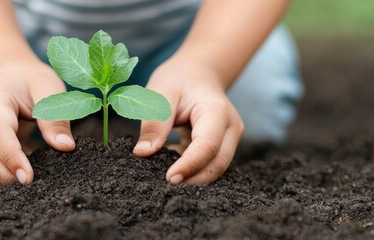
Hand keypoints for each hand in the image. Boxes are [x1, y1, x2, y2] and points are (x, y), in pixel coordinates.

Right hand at [0, 62, 75, 184]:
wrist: (11, 76)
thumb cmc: (32, 83)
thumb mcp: (50, 91)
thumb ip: (56, 119)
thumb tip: (65, 147)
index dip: (12, 158)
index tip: (28, 178)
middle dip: (6, 174)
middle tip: (31, 182)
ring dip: (2, 178)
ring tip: (27, 174)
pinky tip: (17, 170)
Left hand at [133, 58, 243, 183]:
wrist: (196, 74)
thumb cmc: (177, 81)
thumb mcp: (160, 93)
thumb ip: (154, 123)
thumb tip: (142, 153)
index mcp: (216, 110)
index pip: (207, 145)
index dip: (190, 165)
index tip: (168, 178)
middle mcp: (230, 127)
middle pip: (217, 163)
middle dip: (193, 179)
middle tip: (163, 186)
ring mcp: (229, 138)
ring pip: (216, 168)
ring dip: (192, 177)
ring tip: (164, 172)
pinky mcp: (222, 147)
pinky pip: (209, 165)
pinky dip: (190, 170)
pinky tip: (169, 163)